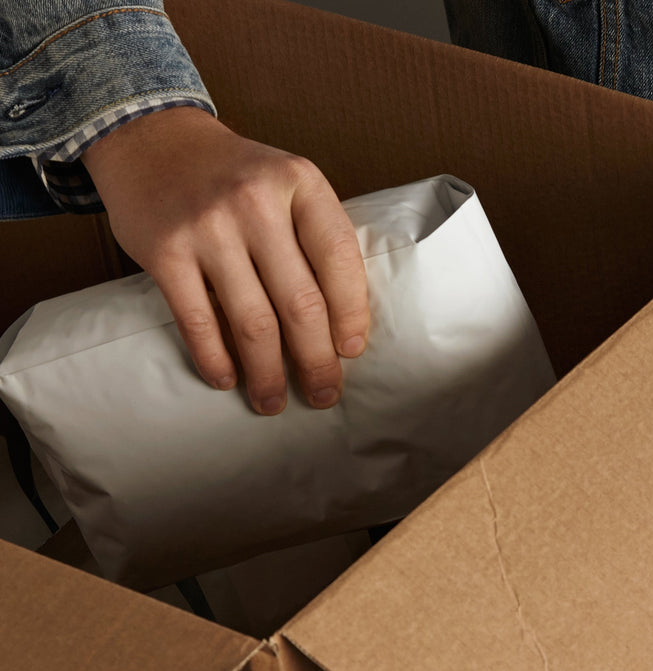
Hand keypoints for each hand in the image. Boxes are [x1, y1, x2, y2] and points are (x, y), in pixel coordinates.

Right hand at [82, 106, 367, 415]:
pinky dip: (215, 359)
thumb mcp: (287, 183)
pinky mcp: (164, 250)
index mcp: (299, 182)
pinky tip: (228, 380)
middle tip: (323, 395)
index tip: (352, 352)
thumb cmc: (235, 176)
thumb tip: (344, 325)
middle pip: (301, 304)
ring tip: (273, 402)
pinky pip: (198, 321)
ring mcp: (207, 226)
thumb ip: (315, 237)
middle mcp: (255, 201)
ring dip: (268, 373)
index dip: (352, 315)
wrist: (151, 137)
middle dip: (317, 361)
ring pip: (253, 322)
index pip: (340, 260)